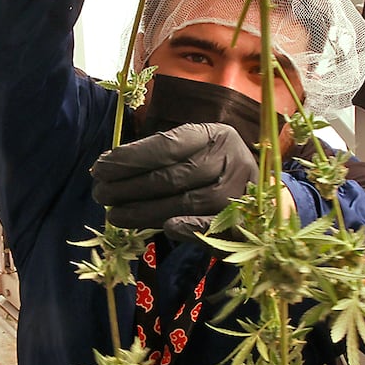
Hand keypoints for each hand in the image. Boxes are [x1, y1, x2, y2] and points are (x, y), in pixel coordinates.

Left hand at [91, 123, 259, 240]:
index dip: (130, 158)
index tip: (100, 168)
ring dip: (144, 212)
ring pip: (185, 203)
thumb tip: (109, 168)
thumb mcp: (196, 147)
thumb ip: (162, 154)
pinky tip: (165, 229)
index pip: (167, 145)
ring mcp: (237, 192)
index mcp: (214, 134)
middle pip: (172, 176)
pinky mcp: (242, 221)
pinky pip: (210, 226)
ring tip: (114, 214)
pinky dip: (188, 228)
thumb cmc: (215, 165)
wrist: (264, 191)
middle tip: (101, 194)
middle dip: (129, 187)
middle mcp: (229, 159)